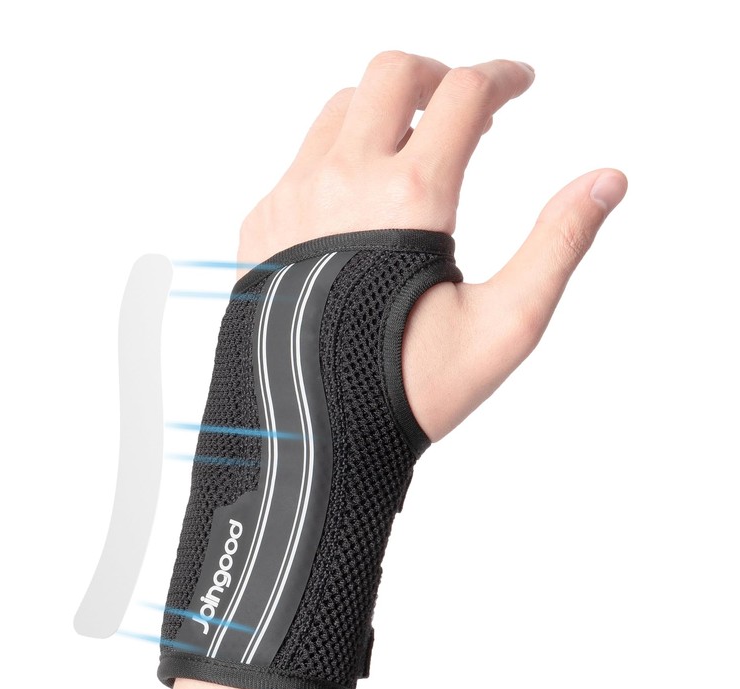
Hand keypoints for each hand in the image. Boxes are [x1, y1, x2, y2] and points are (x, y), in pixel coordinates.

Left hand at [237, 51, 626, 441]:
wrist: (310, 436)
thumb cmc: (408, 391)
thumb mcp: (503, 325)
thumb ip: (558, 244)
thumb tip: (607, 179)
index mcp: (408, 199)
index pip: (463, 96)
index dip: (502, 76)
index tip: (520, 83)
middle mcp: (340, 183)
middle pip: (392, 73)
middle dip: (440, 75)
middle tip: (468, 106)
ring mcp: (291, 198)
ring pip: (339, 110)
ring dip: (386, 111)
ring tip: (419, 148)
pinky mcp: (261, 224)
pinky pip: (301, 158)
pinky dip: (340, 154)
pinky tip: (364, 200)